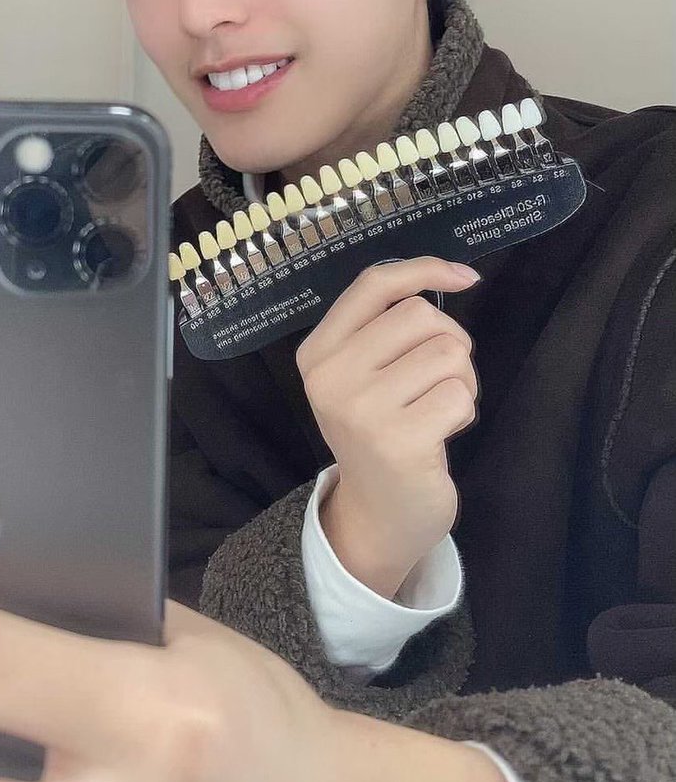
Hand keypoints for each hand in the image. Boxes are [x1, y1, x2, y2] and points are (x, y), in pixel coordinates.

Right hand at [295, 256, 480, 596]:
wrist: (378, 512)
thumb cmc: (381, 429)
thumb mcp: (362, 374)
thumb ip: (385, 326)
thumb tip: (454, 274)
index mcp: (318, 352)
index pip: (373, 285)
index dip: (424, 269)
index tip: (464, 276)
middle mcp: (330, 376)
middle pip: (420, 315)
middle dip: (447, 341)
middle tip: (435, 380)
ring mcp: (361, 409)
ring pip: (448, 352)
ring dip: (460, 380)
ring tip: (437, 409)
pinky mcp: (397, 440)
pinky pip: (459, 394)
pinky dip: (463, 411)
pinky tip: (439, 434)